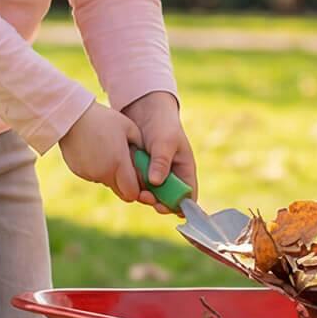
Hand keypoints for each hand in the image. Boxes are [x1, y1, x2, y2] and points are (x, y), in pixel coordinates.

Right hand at [58, 101, 143, 200]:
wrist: (73, 117)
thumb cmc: (105, 119)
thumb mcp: (130, 129)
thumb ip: (141, 148)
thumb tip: (149, 162)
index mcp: (119, 164)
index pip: (132, 193)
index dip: (139, 190)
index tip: (141, 180)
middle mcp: (103, 173)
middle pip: (121, 192)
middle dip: (127, 185)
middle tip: (128, 168)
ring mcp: (89, 174)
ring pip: (108, 183)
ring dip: (112, 175)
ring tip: (110, 153)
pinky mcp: (79, 172)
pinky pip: (94, 176)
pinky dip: (99, 170)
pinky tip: (97, 152)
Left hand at [122, 90, 196, 214]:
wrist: (145, 110)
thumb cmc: (162, 124)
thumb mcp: (165, 141)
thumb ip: (161, 162)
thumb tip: (155, 182)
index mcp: (185, 170)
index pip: (188, 196)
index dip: (179, 206)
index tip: (165, 207)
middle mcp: (171, 176)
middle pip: (168, 200)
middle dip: (158, 203)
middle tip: (146, 198)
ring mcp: (156, 175)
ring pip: (152, 195)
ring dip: (144, 196)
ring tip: (137, 191)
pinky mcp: (141, 172)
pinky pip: (138, 186)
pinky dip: (134, 186)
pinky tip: (128, 182)